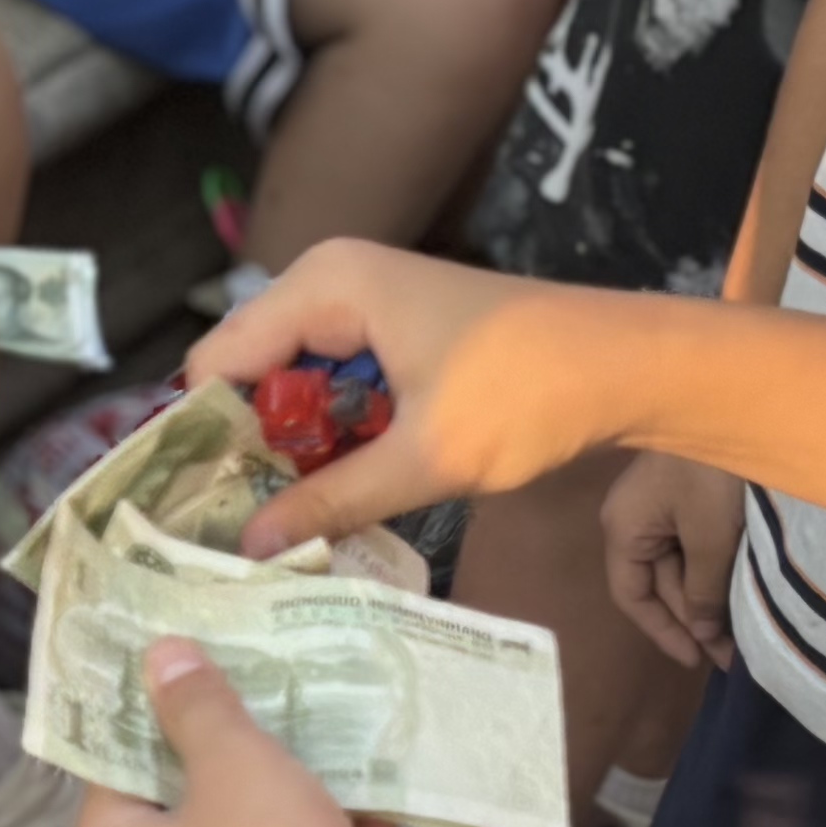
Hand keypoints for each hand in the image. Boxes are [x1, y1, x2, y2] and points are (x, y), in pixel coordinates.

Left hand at [56, 639, 428, 826]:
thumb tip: (159, 654)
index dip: (153, 704)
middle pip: (182, 796)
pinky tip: (372, 799)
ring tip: (326, 720)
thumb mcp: (233, 765)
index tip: (188, 651)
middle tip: (263, 672)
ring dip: (291, 787)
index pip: (112, 762)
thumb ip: (196, 706)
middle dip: (232, 742)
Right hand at [192, 246, 667, 550]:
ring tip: (277, 523)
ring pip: (290, 384)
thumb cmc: (531, 394)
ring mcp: (361, 301)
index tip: (195, 513)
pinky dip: (329, 434)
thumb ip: (330, 499)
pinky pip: (330, 383)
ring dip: (289, 448)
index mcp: (325, 285)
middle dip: (245, 447)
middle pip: (248, 372)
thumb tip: (249, 548)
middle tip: (236, 531)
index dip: (202, 437)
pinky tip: (331, 491)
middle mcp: (330, 278)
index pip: (217, 362)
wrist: (630, 366)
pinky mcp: (390, 328)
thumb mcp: (425, 457)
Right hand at [605, 451, 744, 672]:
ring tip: (744, 628)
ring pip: (679, 562)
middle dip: (694, 618)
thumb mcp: (710, 539)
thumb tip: (702, 632)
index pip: (632, 596)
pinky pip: (692, 540)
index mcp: (623, 528)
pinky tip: (739, 587)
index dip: (664, 632)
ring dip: (707, 594)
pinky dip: (714, 566)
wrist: (739, 400)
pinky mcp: (685, 489)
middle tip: (735, 652)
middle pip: (658, 582)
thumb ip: (703, 592)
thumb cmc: (713, 474)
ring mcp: (659, 502)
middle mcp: (633, 517)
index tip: (698, 660)